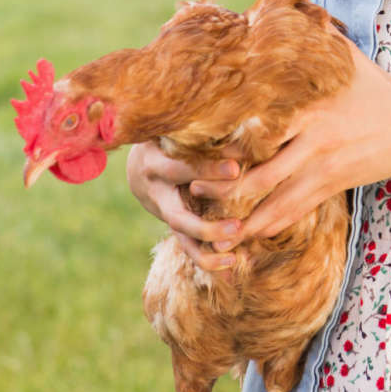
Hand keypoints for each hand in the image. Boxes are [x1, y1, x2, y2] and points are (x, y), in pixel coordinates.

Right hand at [125, 140, 242, 272]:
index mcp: (156, 161)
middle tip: (237, 227)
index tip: (236, 170)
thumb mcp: (179, 129)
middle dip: (206, 225)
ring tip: (234, 256)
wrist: (141, 162)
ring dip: (208, 248)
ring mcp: (162, 211)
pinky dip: (208, 258)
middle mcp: (156, 191)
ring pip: (181, 236)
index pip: (183, 168)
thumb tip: (249, 124)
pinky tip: (231, 266)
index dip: (208, 170)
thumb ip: (206, 131)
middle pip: (178, 215)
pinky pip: (187, 247)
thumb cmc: (171, 136)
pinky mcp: (173, 225)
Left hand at [188, 38, 390, 250]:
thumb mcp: (348, 59)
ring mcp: (323, 168)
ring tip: (211, 224)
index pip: (258, 128)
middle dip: (221, 186)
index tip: (194, 145)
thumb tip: (285, 10)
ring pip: (273, 201)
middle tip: (191, 187)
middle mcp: (313, 141)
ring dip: (241, 217)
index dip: (224, 141)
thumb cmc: (378, 90)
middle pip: (257, 173)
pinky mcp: (333, 186)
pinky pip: (295, 212)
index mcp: (309, 108)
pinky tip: (248, 234)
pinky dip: (269, 226)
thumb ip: (317, 37)